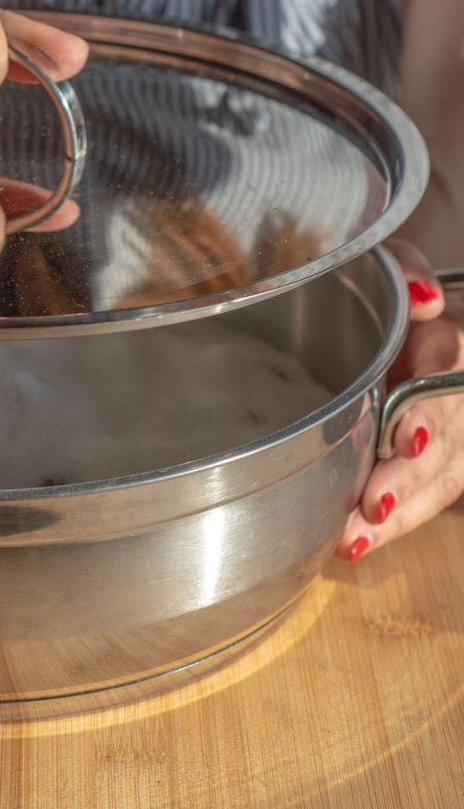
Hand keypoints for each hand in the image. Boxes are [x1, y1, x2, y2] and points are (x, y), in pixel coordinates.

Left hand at [336, 239, 463, 561]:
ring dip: (401, 509)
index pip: (451, 360)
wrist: (368, 308)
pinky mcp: (440, 452)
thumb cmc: (363, 286)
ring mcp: (451, 420)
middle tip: (372, 505)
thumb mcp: (380, 265)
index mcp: (445, 333)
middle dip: (410, 474)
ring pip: (443, 472)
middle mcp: (456, 379)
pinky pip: (431, 492)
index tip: (405, 436)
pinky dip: (396, 520)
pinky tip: (355, 543)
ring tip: (356, 537)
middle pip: (447, 433)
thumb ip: (403, 270)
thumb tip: (428, 300)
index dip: (433, 403)